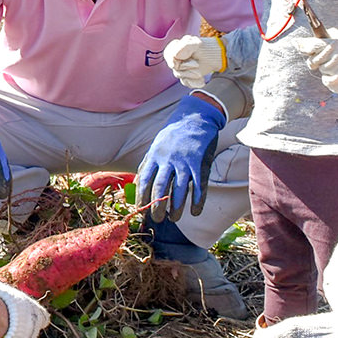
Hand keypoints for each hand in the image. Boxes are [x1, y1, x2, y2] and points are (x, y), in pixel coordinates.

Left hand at [136, 94, 224, 222]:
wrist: (196, 118)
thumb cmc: (173, 134)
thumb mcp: (156, 145)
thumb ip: (147, 164)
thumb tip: (137, 185)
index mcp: (154, 156)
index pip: (144, 180)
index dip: (141, 198)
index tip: (141, 210)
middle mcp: (168, 160)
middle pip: (160, 188)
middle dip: (157, 207)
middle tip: (157, 219)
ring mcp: (185, 162)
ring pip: (179, 190)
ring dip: (176, 208)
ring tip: (174, 219)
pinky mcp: (200, 163)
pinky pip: (199, 186)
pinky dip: (198, 201)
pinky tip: (195, 212)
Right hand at [163, 35, 225, 88]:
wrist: (215, 56)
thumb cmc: (205, 47)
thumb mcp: (196, 43)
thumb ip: (185, 46)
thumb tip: (176, 56)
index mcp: (175, 47)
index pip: (168, 54)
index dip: (174, 59)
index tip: (182, 60)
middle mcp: (176, 58)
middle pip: (174, 66)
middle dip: (186, 67)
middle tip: (197, 64)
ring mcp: (180, 68)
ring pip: (179, 75)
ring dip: (191, 75)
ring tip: (200, 73)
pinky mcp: (186, 76)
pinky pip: (186, 82)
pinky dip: (194, 82)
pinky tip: (201, 80)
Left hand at [294, 28, 337, 93]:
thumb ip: (326, 37)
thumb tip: (305, 42)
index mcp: (334, 43)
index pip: (312, 45)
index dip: (302, 46)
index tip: (296, 44)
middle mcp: (335, 57)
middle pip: (312, 62)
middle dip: (317, 61)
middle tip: (326, 58)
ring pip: (322, 72)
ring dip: (327, 70)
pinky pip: (327, 83)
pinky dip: (332, 80)